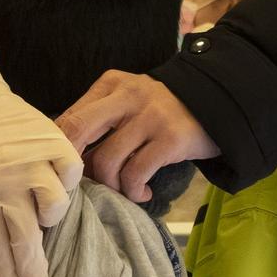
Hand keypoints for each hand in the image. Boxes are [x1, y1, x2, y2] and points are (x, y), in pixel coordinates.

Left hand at [0, 38, 81, 276]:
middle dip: (32, 270)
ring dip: (49, 219)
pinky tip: (55, 187)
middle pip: (27, 238)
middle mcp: (6, 178)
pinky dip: (66, 183)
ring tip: (41, 220)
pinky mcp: (53, 139)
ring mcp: (32, 158)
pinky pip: (71, 173)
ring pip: (55, 207)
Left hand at [56, 71, 220, 202]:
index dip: (59, 150)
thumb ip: (99, 117)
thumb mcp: (128, 100)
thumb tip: (65, 155)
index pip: (69, 117)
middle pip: (78, 130)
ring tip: (121, 189)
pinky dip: (132, 191)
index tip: (65, 171)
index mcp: (111, 84)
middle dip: (70, 164)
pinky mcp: (170, 139)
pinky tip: (141, 192)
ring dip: (109, 184)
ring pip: (106, 159)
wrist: (217, 102)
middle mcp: (127, 96)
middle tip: (77, 185)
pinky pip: (135, 174)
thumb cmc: (161, 109)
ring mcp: (150, 116)